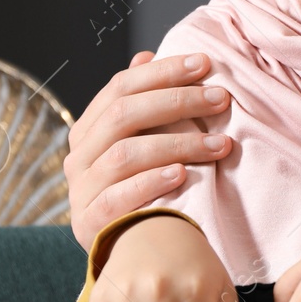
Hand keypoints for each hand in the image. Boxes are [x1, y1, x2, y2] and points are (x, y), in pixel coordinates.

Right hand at [66, 50, 233, 250]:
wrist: (123, 246)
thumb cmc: (138, 183)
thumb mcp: (137, 141)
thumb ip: (140, 102)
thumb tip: (144, 54)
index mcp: (89, 128)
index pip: (121, 86)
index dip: (163, 72)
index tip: (205, 63)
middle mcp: (79, 155)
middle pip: (123, 115)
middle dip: (177, 101)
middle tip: (221, 99)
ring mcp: (81, 190)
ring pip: (125, 155)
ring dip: (178, 144)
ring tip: (220, 143)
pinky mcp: (89, 223)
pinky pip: (117, 199)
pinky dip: (150, 183)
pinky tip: (182, 175)